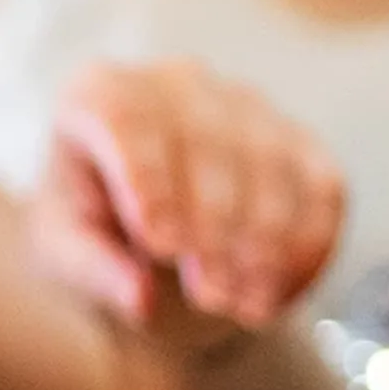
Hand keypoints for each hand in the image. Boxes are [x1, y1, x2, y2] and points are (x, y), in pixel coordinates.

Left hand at [30, 60, 342, 344]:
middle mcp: (174, 84)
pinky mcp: (298, 141)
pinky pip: (320, 186)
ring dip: (264, 242)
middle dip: (214, 226)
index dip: (149, 176)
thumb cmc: (91, 230)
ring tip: (244, 305)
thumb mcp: (68, 253)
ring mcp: (243, 106)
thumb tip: (138, 297)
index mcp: (98, 94)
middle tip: (211, 295)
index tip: (162, 243)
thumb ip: (93, 268)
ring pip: (269, 164)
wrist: (142, 236)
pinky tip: (281, 294)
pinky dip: (307, 244)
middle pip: (206, 141)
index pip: (124, 115)